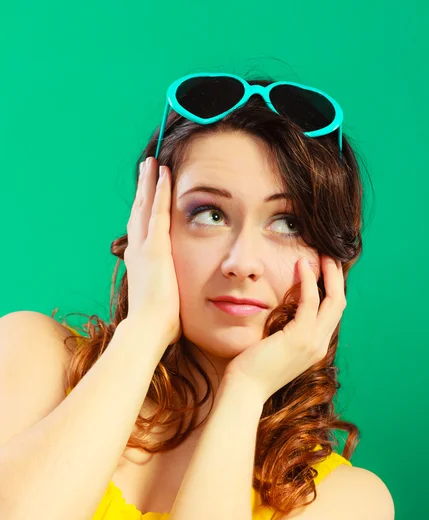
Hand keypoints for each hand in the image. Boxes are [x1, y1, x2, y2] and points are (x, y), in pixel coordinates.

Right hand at [124, 158, 181, 347]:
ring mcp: (145, 247)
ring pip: (146, 205)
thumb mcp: (161, 301)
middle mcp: (138, 251)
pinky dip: (160, 191)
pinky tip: (164, 173)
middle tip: (146, 168)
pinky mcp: (155, 247)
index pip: (142, 230)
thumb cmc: (157, 324)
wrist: (148, 330)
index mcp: (140, 263)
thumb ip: (167, 291)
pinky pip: (158, 211)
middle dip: (143, 189)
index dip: (144, 209)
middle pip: (139, 211)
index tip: (147, 194)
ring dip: (150, 182)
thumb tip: (174, 297)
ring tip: (152, 162)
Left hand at [223, 255, 346, 400]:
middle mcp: (320, 344)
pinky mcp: (299, 337)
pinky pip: (311, 302)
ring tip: (322, 254)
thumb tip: (284, 306)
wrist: (245, 389)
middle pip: (339, 303)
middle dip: (337, 277)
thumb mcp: (276, 345)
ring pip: (333, 300)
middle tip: (329, 255)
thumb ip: (286, 328)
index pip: (332, 313)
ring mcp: (313, 342)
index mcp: (315, 347)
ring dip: (329, 274)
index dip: (332, 289)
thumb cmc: (253, 367)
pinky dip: (309, 281)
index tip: (325, 269)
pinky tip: (301, 265)